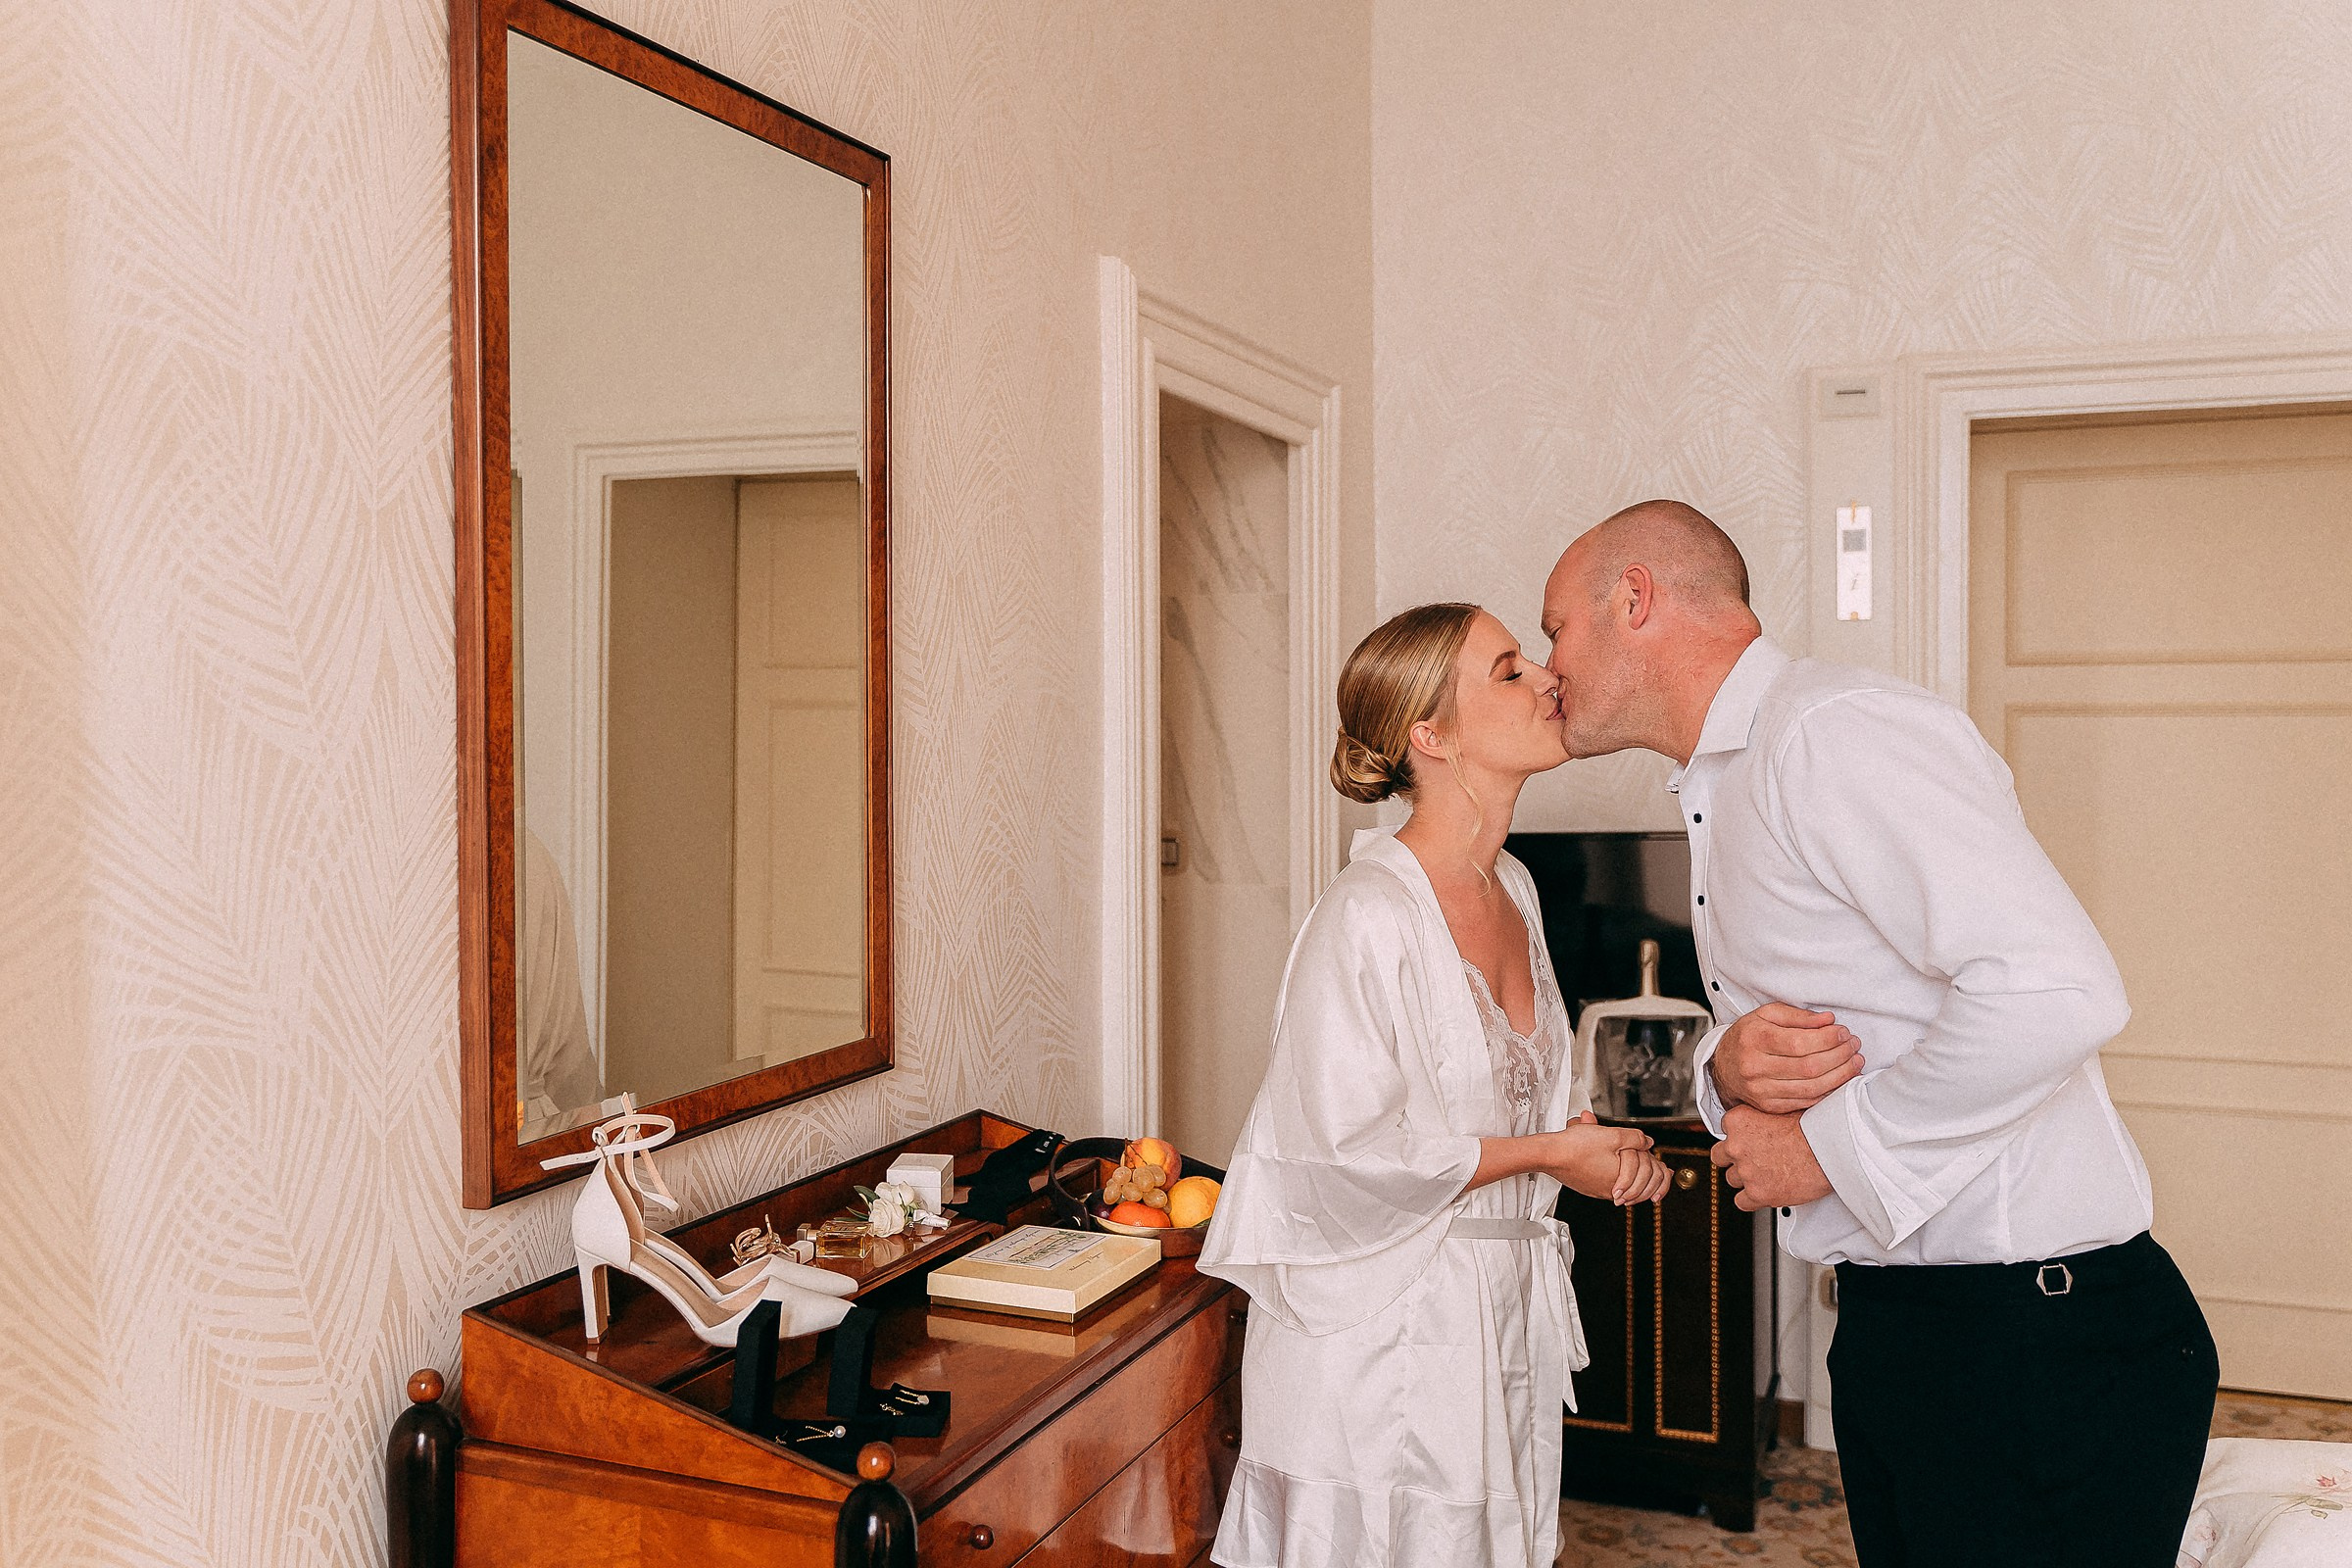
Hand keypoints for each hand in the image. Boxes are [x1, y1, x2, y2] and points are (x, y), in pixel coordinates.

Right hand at [1549, 1111, 1665, 1205]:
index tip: (1669, 1171)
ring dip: (1639, 1180)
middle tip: (1663, 1173)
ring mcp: (1600, 1190)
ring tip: (1648, 1176)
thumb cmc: (1575, 1146)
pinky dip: (1623, 1179)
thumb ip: (1635, 1138)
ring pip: (1628, 1187)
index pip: (1653, 1178)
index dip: (1663, 1172)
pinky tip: (1621, 1169)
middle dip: (1654, 1178)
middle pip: (1643, 1186)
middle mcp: (1612, 1190)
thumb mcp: (1612, 1135)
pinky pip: (1613, 1186)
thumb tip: (1648, 1142)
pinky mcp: (1590, 1187)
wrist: (1549, 1155)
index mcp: (1622, 1179)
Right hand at [1710, 1002, 1862, 1115]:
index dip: (1828, 1039)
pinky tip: (1840, 1079)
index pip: (1799, 1042)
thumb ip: (1798, 1016)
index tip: (1843, 1032)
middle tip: (1854, 1046)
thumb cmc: (1748, 1036)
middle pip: (1809, 1066)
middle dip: (1839, 1056)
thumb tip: (1828, 1021)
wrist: (1722, 1067)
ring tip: (1854, 1062)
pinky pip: (1806, 1102)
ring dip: (1840, 1075)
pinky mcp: (1769, 1106)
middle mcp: (1754, 1067)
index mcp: (1753, 1039)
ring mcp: (1761, 1090)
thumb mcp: (1765, 1015)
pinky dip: (1828, 1091)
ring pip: (1811, 1088)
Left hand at [1710, 1104, 1833, 1211]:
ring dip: (1746, 1179)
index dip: (1738, 1136)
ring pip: (1732, 1179)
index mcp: (1739, 1120)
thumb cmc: (1813, 1128)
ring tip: (1766, 1174)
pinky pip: (1741, 1202)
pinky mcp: (1757, 1194)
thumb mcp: (1782, 1109)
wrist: (1828, 1151)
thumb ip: (1763, 1114)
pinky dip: (1751, 1199)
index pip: (1725, 1129)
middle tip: (1753, 1159)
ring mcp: (1746, 1171)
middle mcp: (1736, 1146)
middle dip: (1734, 1158)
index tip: (1748, 1139)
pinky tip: (1764, 1192)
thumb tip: (1765, 1116)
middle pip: (1720, 1155)